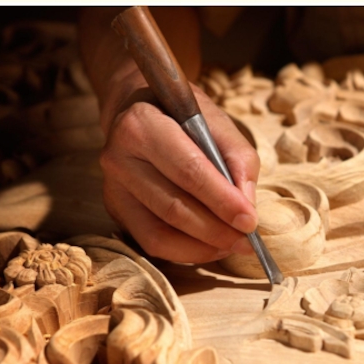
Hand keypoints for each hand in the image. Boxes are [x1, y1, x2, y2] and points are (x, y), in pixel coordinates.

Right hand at [99, 74, 259, 263]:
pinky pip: (151, 243)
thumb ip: (239, 161)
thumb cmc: (183, 118)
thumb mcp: (218, 124)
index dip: (222, 201)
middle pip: (173, 208)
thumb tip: (247, 210)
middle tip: (247, 241)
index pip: (188, 171)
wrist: (141, 111)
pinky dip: (186, 252)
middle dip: (216, 230)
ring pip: (160, 233)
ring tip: (233, 244)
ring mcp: (113, 188)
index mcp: (142, 124)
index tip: (250, 221)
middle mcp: (119, 158)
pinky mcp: (116, 210)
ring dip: (203, 246)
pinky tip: (210, 246)